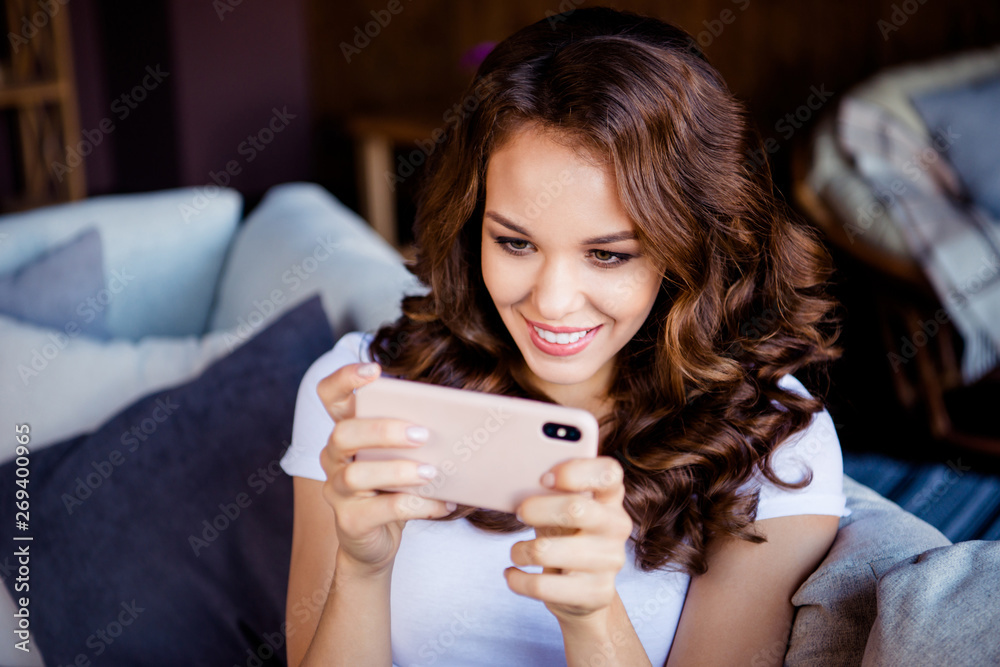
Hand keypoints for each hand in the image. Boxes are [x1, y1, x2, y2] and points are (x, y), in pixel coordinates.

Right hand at [317, 362, 454, 575]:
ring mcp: (337, 490)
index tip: (375, 370)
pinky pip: (382, 510)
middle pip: (343, 433)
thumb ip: (414, 435)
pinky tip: (444, 502)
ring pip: (357, 474)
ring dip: (399, 470)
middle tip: (423, 434)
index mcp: (347, 431)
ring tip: (433, 473)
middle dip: (383, 430)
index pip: (330, 395)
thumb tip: (460, 420)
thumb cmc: (393, 487)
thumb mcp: (402, 456)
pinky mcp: (349, 521)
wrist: (376, 541)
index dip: (345, 378)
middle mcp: (334, 457)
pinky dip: (417, 505)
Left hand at [504, 456, 632, 623]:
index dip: (576, 471)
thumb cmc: (566, 537)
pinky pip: (542, 586)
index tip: (545, 478)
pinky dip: (517, 580)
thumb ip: (550, 493)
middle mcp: (617, 527)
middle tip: (520, 513)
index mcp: (610, 498)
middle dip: (535, 509)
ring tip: (516, 553)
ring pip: (547, 551)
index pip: (608, 473)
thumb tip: (516, 482)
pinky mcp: (596, 594)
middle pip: (575, 509)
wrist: (584, 592)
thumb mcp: (561, 510)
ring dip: (520, 551)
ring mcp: (610, 562)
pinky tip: (513, 575)